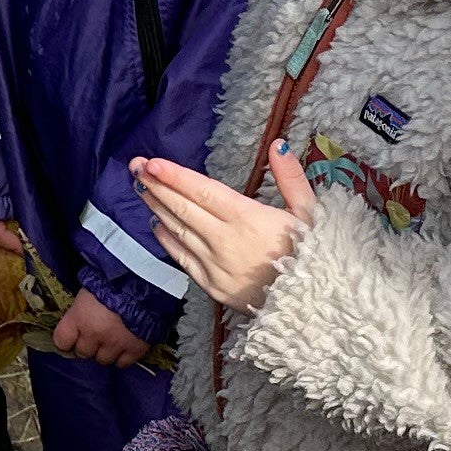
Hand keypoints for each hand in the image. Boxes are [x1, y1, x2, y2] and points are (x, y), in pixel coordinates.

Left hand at [51, 287, 152, 367]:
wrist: (148, 280)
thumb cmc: (113, 280)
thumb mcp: (89, 289)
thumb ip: (81, 309)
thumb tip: (77, 319)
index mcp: (79, 317)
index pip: (61, 341)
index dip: (66, 340)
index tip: (71, 337)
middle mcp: (94, 335)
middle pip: (83, 353)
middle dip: (87, 345)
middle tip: (95, 335)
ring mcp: (115, 344)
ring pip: (103, 360)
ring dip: (105, 351)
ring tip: (111, 340)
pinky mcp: (135, 349)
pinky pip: (123, 363)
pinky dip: (122, 357)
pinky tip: (124, 346)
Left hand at [130, 147, 321, 311]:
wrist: (313, 306)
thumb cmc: (315, 255)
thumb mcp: (310, 212)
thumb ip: (291, 177)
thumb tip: (277, 144)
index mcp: (249, 219)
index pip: (203, 192)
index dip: (175, 177)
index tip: (152, 163)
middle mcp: (226, 241)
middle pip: (183, 209)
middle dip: (157, 186)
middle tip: (135, 167)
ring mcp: (215, 265)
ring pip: (179, 231)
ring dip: (157, 208)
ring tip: (141, 188)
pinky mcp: (212, 286)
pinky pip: (182, 259)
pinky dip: (167, 240)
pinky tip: (156, 224)